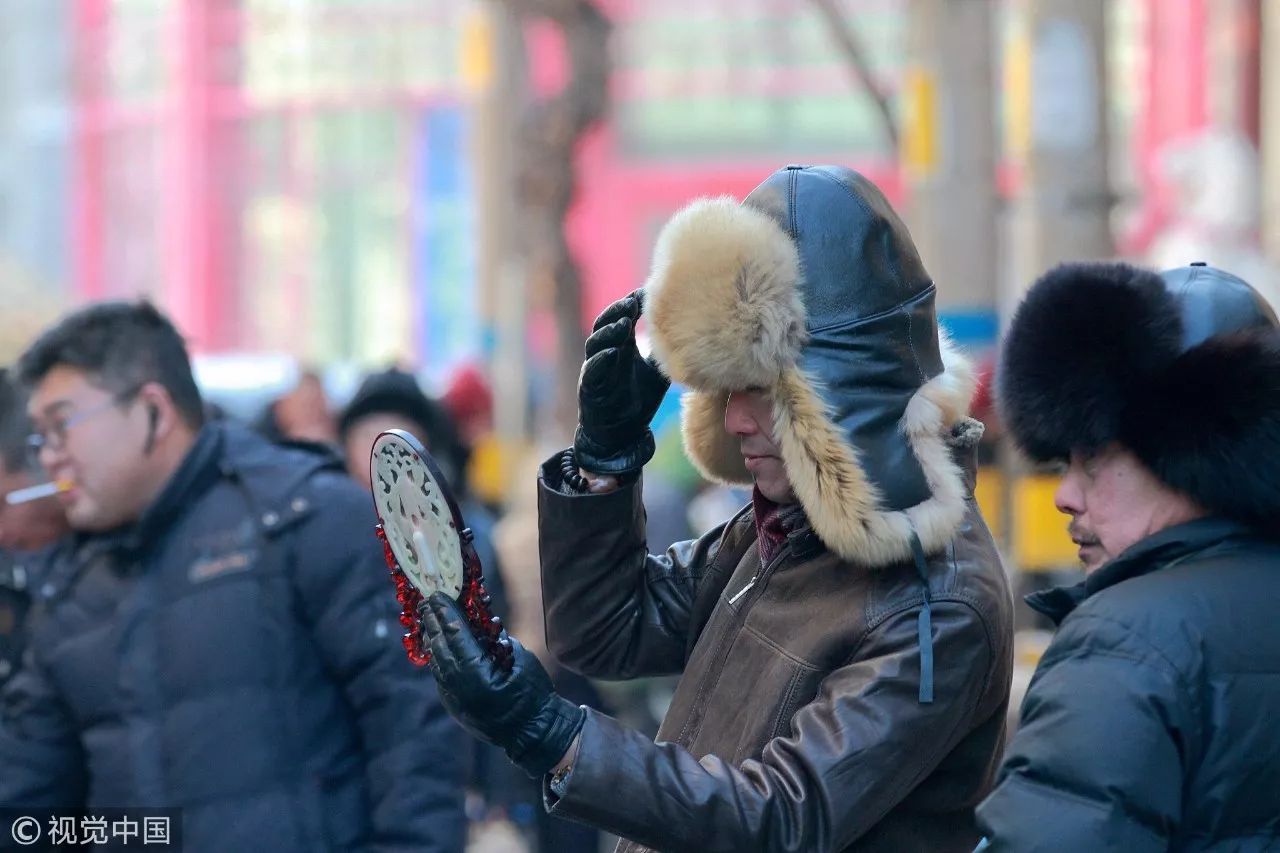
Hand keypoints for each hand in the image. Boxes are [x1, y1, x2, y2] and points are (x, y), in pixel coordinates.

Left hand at [420, 593, 584, 777]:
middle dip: (432, 622)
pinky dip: (439, 657)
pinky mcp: (452, 705)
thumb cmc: (533, 692)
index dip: (445, 612)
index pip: (455, 634)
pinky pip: (441, 675)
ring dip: (432, 639)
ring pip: (436, 662)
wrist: (532, 732)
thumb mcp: (518, 658)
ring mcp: (452, 698)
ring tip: (428, 620)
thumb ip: (495, 640)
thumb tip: (478, 622)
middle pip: (438, 646)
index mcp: (475, 671)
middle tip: (426, 602)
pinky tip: (438, 645)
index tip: (437, 595)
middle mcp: (458, 685)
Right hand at [574, 290, 670, 474]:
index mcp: (621, 346)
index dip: (631, 303)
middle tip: (632, 301)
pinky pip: (592, 371)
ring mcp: (594, 369)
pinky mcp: (589, 388)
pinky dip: (600, 360)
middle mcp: (605, 353)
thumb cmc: (638, 399)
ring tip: (624, 322)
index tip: (646, 291)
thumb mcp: (658, 373)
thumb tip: (694, 336)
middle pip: (606, 323)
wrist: (621, 434)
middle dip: (618, 311)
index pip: (622, 317)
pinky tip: (613, 352)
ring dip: (609, 331)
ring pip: (596, 343)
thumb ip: (666, 353)